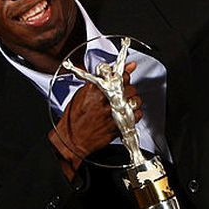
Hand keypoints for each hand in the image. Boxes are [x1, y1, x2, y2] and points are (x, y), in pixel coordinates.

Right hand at [48, 62, 142, 178]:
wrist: (72, 139)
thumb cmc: (74, 117)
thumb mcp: (82, 93)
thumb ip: (99, 81)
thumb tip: (114, 69)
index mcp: (95, 89)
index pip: (118, 75)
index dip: (124, 75)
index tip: (125, 74)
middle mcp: (105, 100)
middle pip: (129, 87)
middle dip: (128, 89)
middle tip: (122, 93)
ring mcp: (113, 112)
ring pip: (135, 100)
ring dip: (133, 101)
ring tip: (124, 104)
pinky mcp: (119, 125)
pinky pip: (137, 115)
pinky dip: (135, 113)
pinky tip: (127, 113)